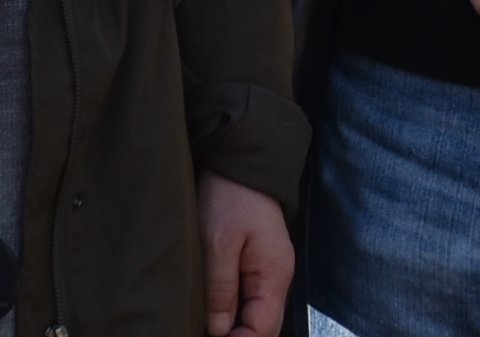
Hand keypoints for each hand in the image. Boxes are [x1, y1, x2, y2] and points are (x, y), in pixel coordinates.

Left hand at [196, 172, 292, 336]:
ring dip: (233, 326)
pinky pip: (248, 298)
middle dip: (238, 336)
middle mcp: (277, 277)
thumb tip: (219, 330)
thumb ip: (221, 289)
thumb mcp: (219, 243)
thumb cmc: (230, 197)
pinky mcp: (256, 263)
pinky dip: (232, 310)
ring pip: (255, 313)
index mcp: (274, 274)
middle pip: (263, 324)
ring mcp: (268, 270)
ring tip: (203, 326)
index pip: (264, 328)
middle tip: (201, 333)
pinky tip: (211, 312)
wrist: (240, 161)